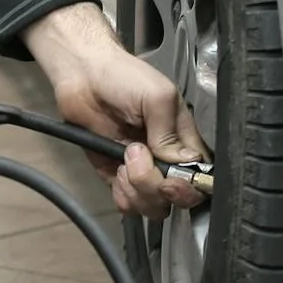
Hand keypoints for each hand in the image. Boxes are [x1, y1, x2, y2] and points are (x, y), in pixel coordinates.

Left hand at [22, 3, 207, 220]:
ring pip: (152, 206)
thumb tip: (182, 163)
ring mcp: (141, 171)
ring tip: (124, 157)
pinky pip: (127, 204)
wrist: (83, 76)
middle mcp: (165, 160)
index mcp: (183, 140)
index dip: (189, 186)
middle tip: (138, 157)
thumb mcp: (157, 96)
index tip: (172, 179)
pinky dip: (123, 194)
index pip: (200, 177)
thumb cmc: (124, 77)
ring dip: (137, 188)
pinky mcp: (116, 177)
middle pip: (176, 199)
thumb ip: (170, 132)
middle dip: (157, 188)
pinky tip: (116, 170)